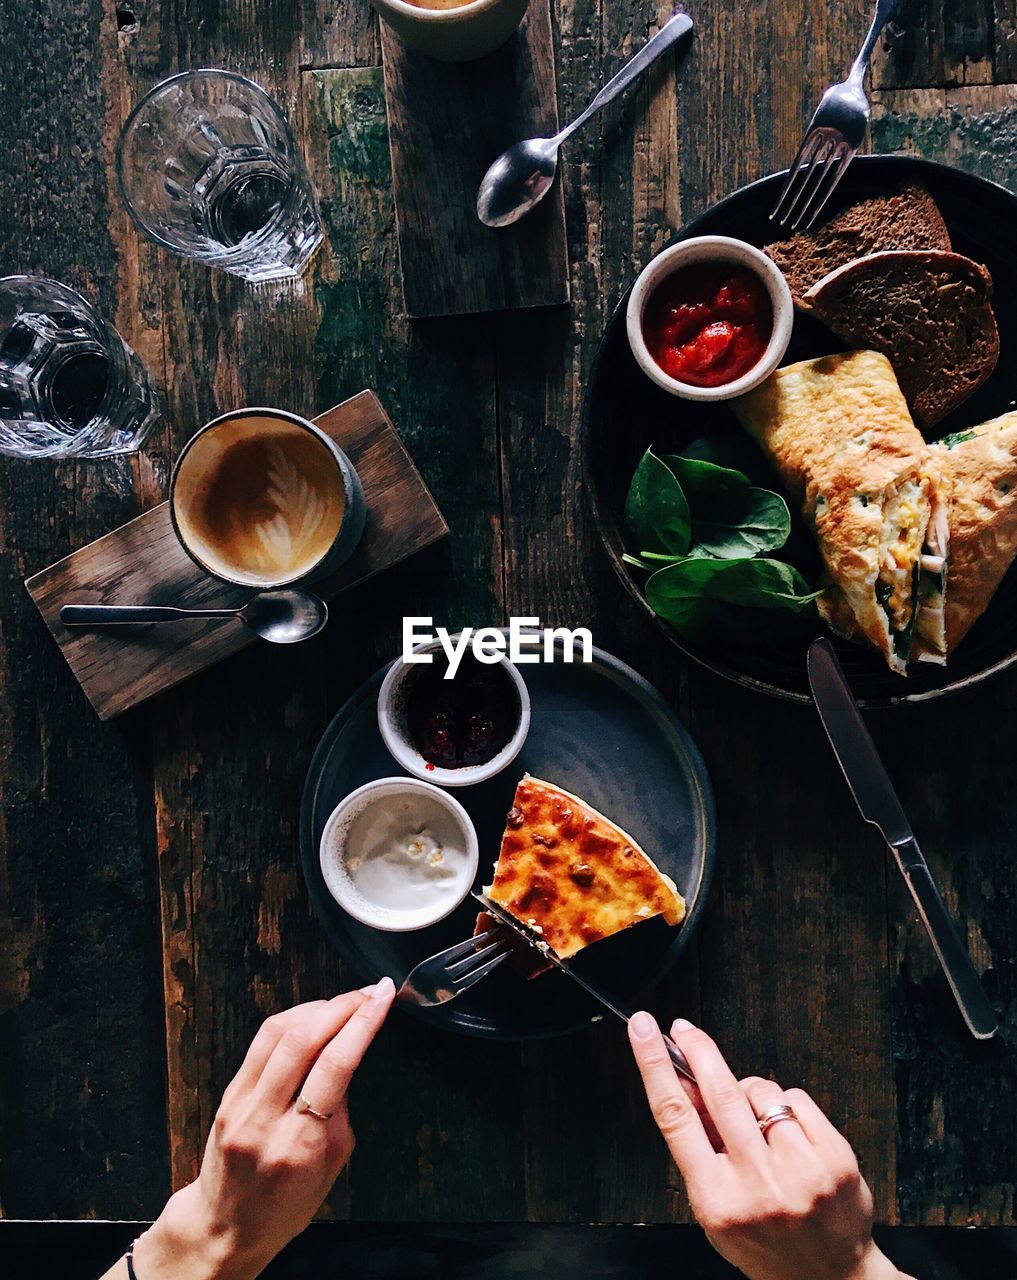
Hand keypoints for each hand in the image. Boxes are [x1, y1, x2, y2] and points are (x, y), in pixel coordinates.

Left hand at [134, 980, 394, 1279]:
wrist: (225, 1228)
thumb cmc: (283, 1208)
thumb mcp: (332, 1167)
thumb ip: (341, 1111)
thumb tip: (347, 1057)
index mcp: (298, 1145)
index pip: (335, 1065)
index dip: (363, 1022)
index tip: (382, 998)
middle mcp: (263, 1119)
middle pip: (303, 1039)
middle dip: (342, 1005)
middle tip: (368, 993)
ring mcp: (239, 1104)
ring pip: (277, 1031)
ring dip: (316, 1006)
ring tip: (343, 1003)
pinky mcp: (227, 1094)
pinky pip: (260, 1042)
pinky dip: (291, 1020)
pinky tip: (311, 1018)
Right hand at [628, 1014, 910, 1279]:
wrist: (833, 1279)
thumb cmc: (766, 1242)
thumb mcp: (714, 1207)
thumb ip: (697, 1149)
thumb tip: (680, 1082)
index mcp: (716, 1199)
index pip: (675, 1117)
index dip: (654, 1065)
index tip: (644, 1030)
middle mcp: (757, 1184)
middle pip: (718, 1091)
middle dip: (697, 1049)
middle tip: (684, 1028)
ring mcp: (799, 1169)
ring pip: (760, 1090)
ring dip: (751, 1093)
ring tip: (758, 1124)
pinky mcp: (833, 1157)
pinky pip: (796, 1098)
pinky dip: (787, 1105)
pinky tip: (788, 1133)